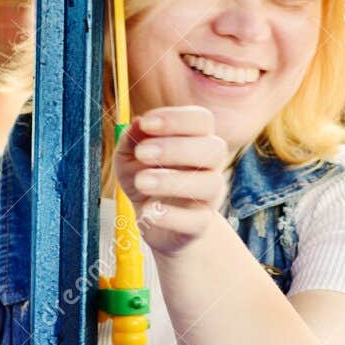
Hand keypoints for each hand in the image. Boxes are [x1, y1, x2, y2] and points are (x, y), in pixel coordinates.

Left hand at [113, 105, 229, 256]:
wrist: (159, 226)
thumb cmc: (148, 183)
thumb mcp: (130, 158)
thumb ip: (131, 140)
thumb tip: (135, 124)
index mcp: (197, 141)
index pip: (202, 120)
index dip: (177, 118)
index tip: (145, 123)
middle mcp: (210, 167)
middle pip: (214, 148)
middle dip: (176, 147)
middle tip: (142, 153)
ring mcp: (209, 197)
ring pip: (210, 184)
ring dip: (173, 180)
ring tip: (141, 182)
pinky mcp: (200, 225)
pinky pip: (197, 220)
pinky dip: (172, 215)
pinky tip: (149, 211)